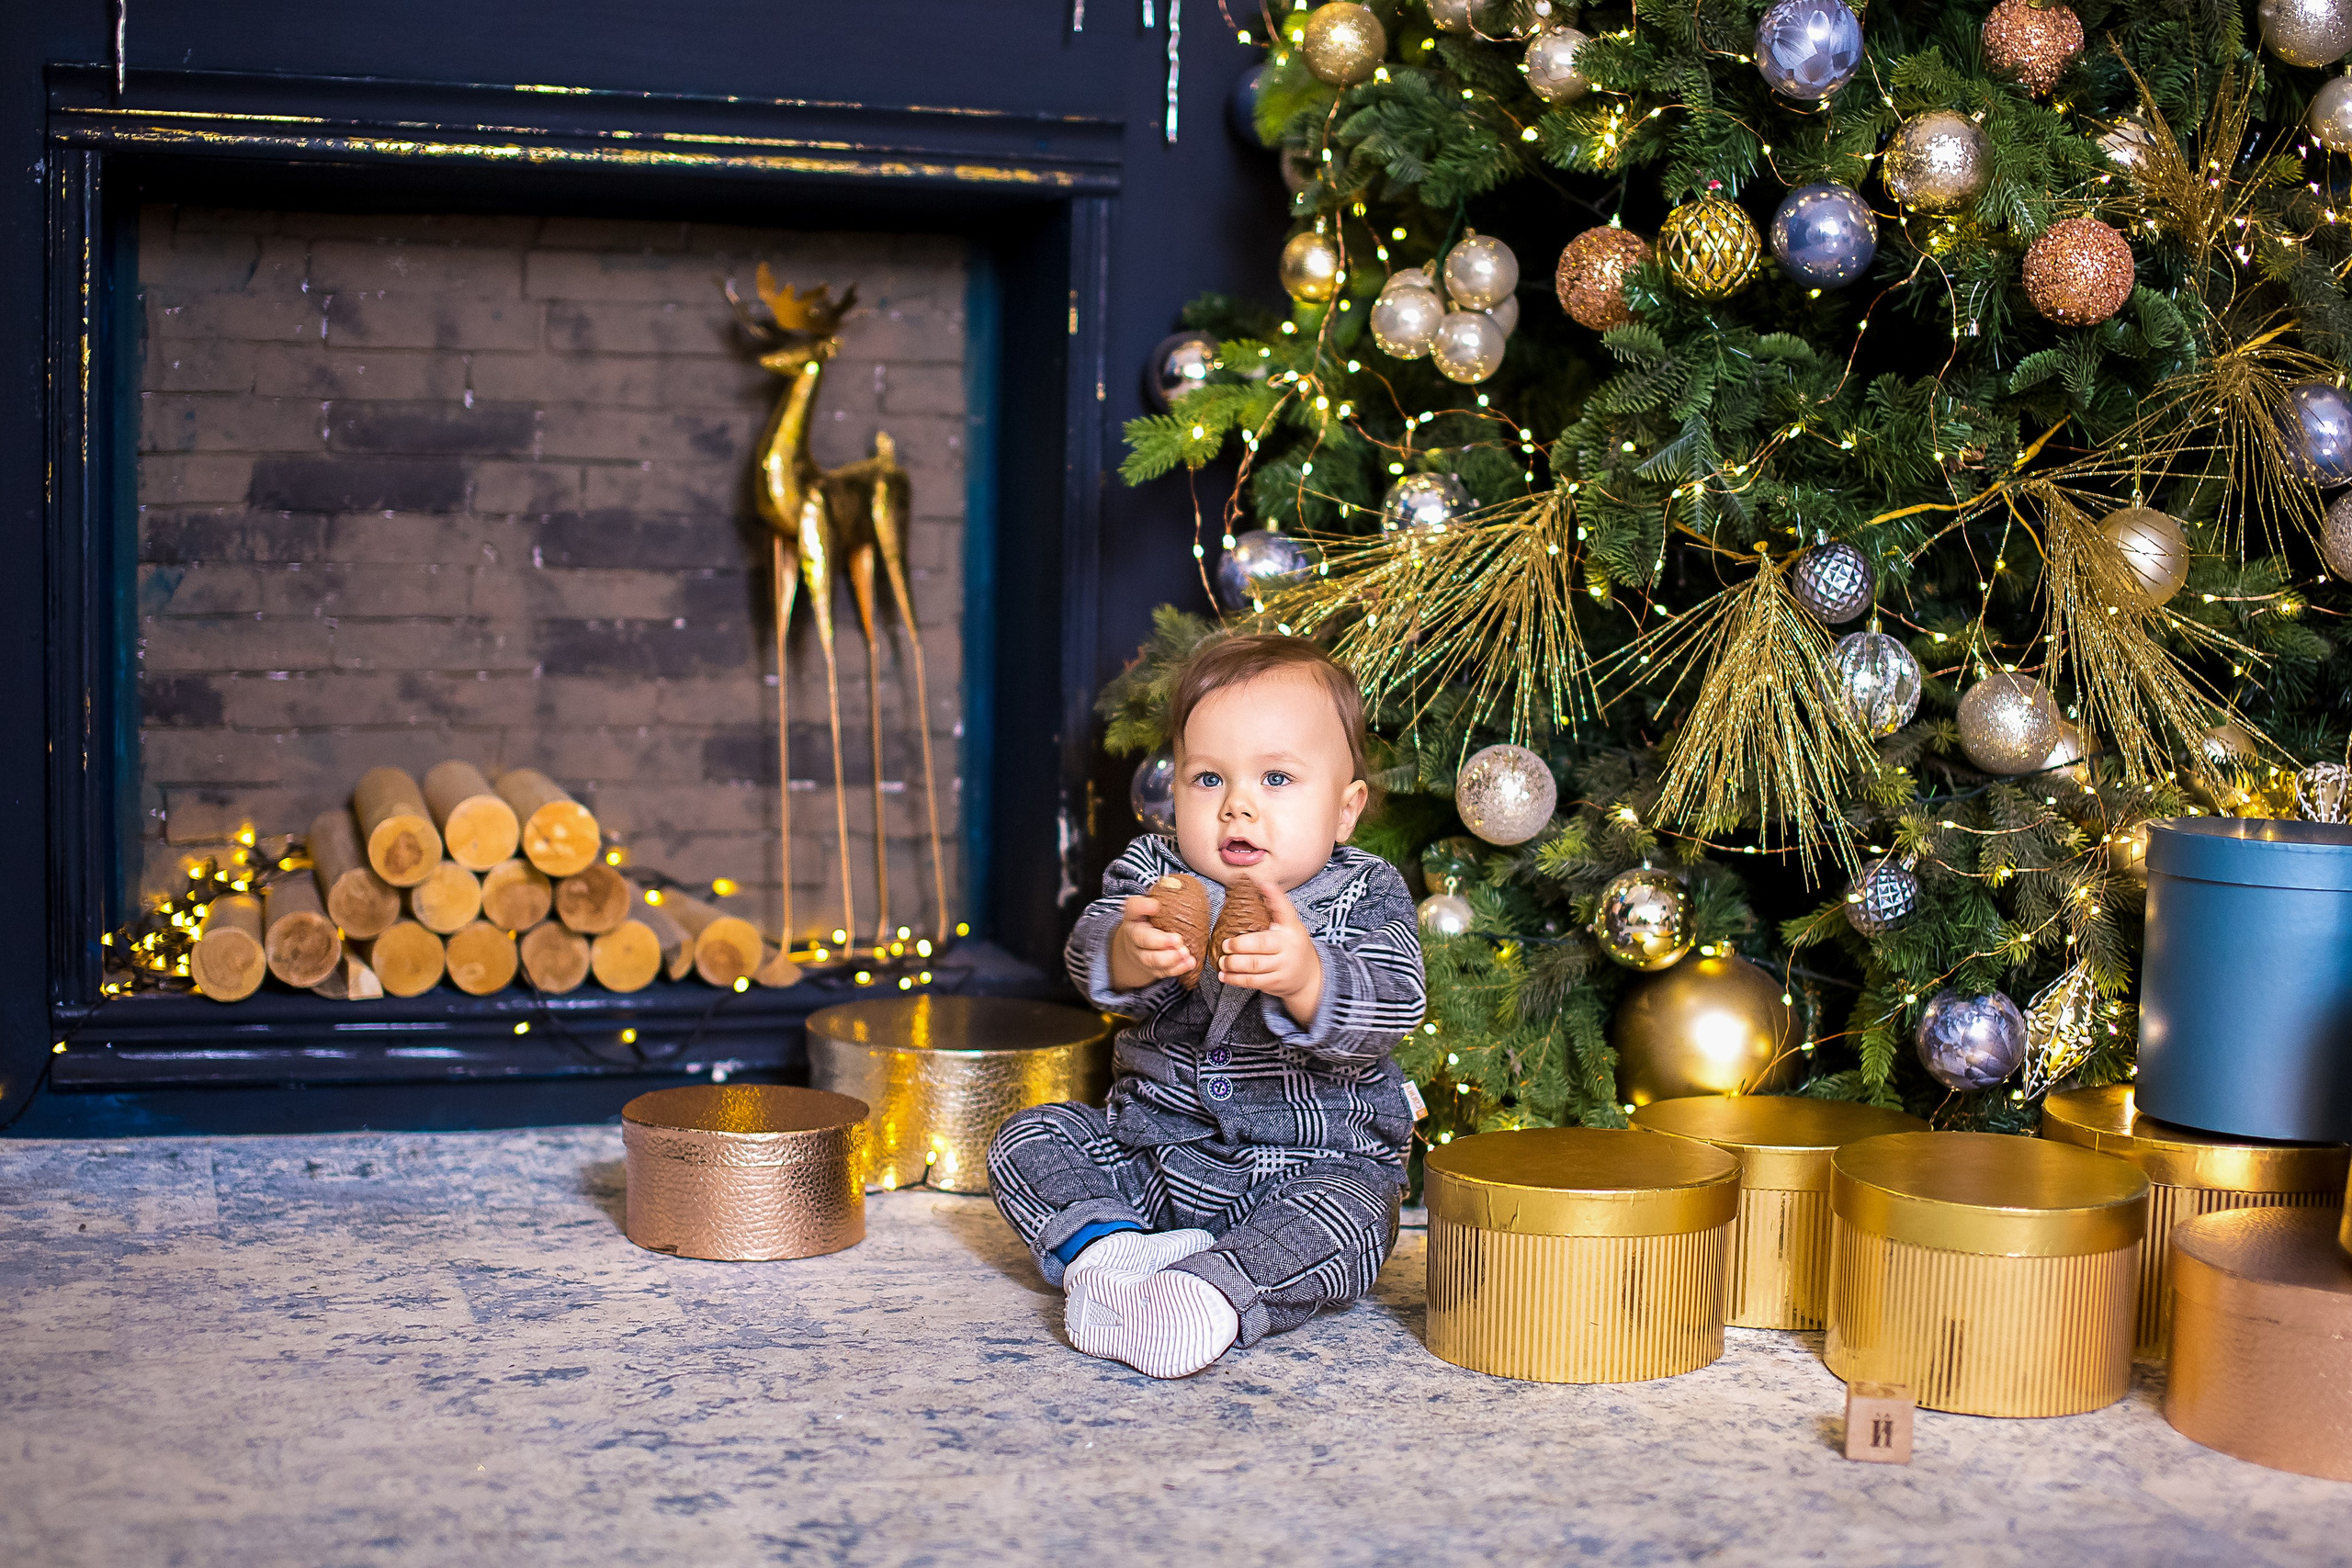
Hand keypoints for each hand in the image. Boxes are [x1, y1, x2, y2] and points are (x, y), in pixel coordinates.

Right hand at [1107, 894, 1197, 991]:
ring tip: (1185, 953)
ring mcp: (1140, 954)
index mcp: (1134, 916)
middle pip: (1141, 939)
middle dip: (1160, 941)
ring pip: (1150, 959)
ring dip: (1169, 958)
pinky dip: (1176, 969)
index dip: (1142, 906)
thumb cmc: (1152, 921)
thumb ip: (1164, 897)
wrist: (1139, 946)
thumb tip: (1179, 885)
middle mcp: (1134, 935)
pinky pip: (1161, 972)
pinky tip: (1189, 963)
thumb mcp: (1153, 907)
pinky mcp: (1150, 969)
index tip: (1154, 904)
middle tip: (1178, 939)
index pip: (1133, 907)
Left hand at [1216, 875, 1323, 1026]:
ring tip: (1223, 961)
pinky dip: (1236, 979)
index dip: (1275, 897)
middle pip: (1262, 944)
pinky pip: (1253, 981)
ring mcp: (1283, 966)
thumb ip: (1276, 910)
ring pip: (1255, 965)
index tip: (1264, 884)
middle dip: (1241, 945)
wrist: (1308, 977)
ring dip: (1234, 964)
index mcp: (1291, 928)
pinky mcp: (1275, 982)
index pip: (1285, 911)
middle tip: (1226, 944)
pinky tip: (1224, 975)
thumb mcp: (1290, 926)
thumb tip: (1260, 884)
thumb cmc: (1292, 945)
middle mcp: (1288, 946)